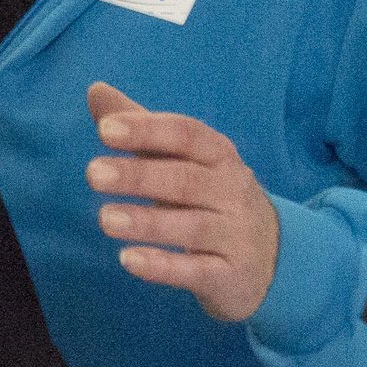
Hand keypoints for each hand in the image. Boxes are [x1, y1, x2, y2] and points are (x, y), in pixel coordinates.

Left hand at [84, 82, 279, 321]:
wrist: (273, 256)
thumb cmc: (212, 197)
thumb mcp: (183, 160)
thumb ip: (141, 130)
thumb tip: (96, 90)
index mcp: (219, 155)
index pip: (186, 134)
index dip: (147, 130)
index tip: (105, 129)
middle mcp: (233, 190)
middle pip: (185, 179)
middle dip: (138, 175)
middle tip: (92, 173)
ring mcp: (236, 234)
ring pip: (192, 226)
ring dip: (147, 222)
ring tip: (105, 219)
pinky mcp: (231, 276)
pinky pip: (196, 270)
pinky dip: (163, 266)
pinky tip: (129, 259)